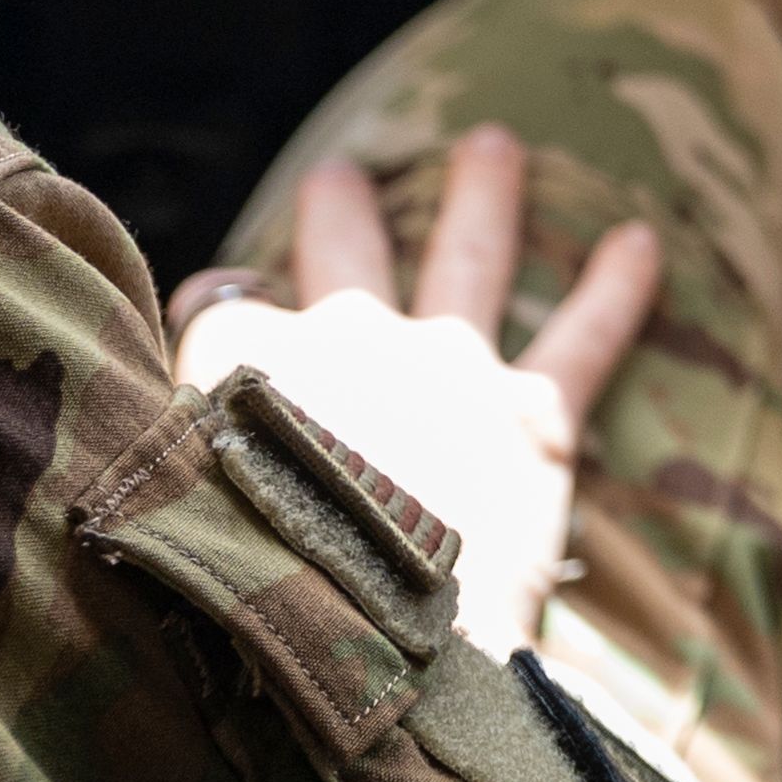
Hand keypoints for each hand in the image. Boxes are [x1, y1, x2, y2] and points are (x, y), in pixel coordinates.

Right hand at [176, 125, 661, 661]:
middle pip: (343, 249)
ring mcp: (446, 367)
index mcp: (244, 359)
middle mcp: (349, 339)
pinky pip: (586, 334)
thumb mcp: (159, 500)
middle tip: (340, 175)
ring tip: (495, 145)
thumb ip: (161, 442)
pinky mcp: (532, 419)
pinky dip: (618, 288)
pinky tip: (643, 243)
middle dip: (340, 214)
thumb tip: (138, 424)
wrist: (347, 636)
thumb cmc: (234, 586)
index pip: (221, 308)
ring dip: (485, 196)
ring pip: (473, 253)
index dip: (220, 312)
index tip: (225, 309)